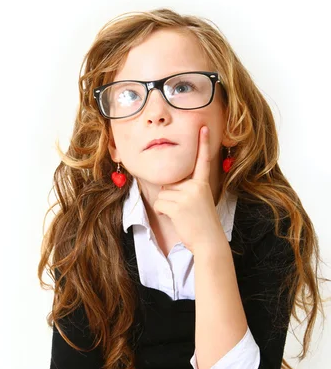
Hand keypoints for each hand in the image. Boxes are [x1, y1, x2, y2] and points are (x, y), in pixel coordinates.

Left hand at [153, 126, 226, 254]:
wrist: (209, 241)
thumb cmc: (202, 223)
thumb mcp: (199, 201)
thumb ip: (187, 189)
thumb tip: (166, 186)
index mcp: (203, 184)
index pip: (203, 161)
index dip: (203, 143)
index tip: (203, 127)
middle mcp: (196, 186)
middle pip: (170, 183)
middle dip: (171, 196)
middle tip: (186, 210)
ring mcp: (187, 195)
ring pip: (163, 194)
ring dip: (167, 206)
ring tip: (182, 215)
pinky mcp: (178, 205)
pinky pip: (159, 203)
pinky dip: (163, 212)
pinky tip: (175, 218)